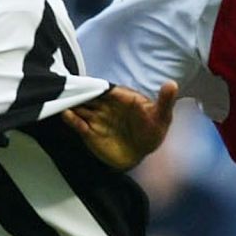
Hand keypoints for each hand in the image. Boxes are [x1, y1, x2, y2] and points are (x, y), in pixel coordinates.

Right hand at [63, 81, 178, 169]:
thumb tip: (172, 84)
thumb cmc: (152, 131)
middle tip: (68, 86)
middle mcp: (106, 105)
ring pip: (81, 107)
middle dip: (80, 91)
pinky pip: (79, 124)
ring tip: (63, 98)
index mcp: (122, 97)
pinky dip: (72, 120)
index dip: (98, 85)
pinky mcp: (90, 133)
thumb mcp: (162, 116)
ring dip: (72, 103)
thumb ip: (164, 101)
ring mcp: (97, 118)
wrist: (141, 153)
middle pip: (90, 95)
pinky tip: (66, 114)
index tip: (90, 83)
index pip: (107, 88)